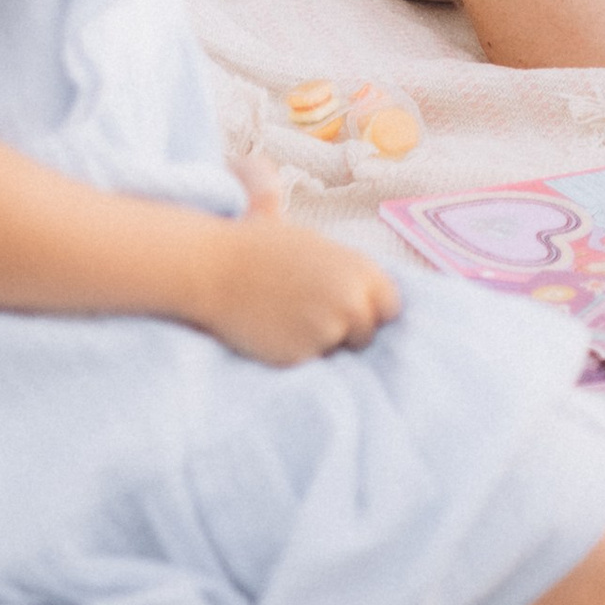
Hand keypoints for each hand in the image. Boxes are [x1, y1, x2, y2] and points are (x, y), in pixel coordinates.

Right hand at [200, 178, 403, 362]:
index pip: (390, 306)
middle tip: (312, 315)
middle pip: (367, 333)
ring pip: (336, 349)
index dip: (370, 309)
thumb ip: (345, 269)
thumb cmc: (260, 247)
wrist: (214, 268)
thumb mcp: (313, 244)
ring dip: (320, 341)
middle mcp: (352, 301)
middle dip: (348, 330)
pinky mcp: (302, 354)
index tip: (350, 309)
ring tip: (287, 317)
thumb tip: (365, 288)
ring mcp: (328, 330)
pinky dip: (295, 351)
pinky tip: (272, 329)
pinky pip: (308, 360)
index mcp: (360, 269)